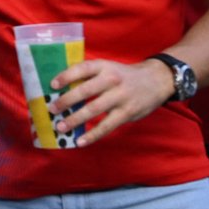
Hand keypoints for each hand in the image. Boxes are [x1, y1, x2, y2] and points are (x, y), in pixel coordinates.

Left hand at [48, 57, 175, 145]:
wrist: (156, 80)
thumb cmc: (124, 76)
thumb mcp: (109, 68)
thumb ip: (90, 77)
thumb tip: (62, 91)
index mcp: (104, 66)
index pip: (82, 68)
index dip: (66, 76)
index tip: (52, 85)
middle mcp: (112, 80)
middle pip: (85, 91)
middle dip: (66, 101)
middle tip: (52, 109)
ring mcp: (120, 97)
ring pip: (93, 109)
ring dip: (74, 119)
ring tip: (60, 127)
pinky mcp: (127, 112)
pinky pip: (106, 126)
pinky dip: (92, 135)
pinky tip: (80, 141)